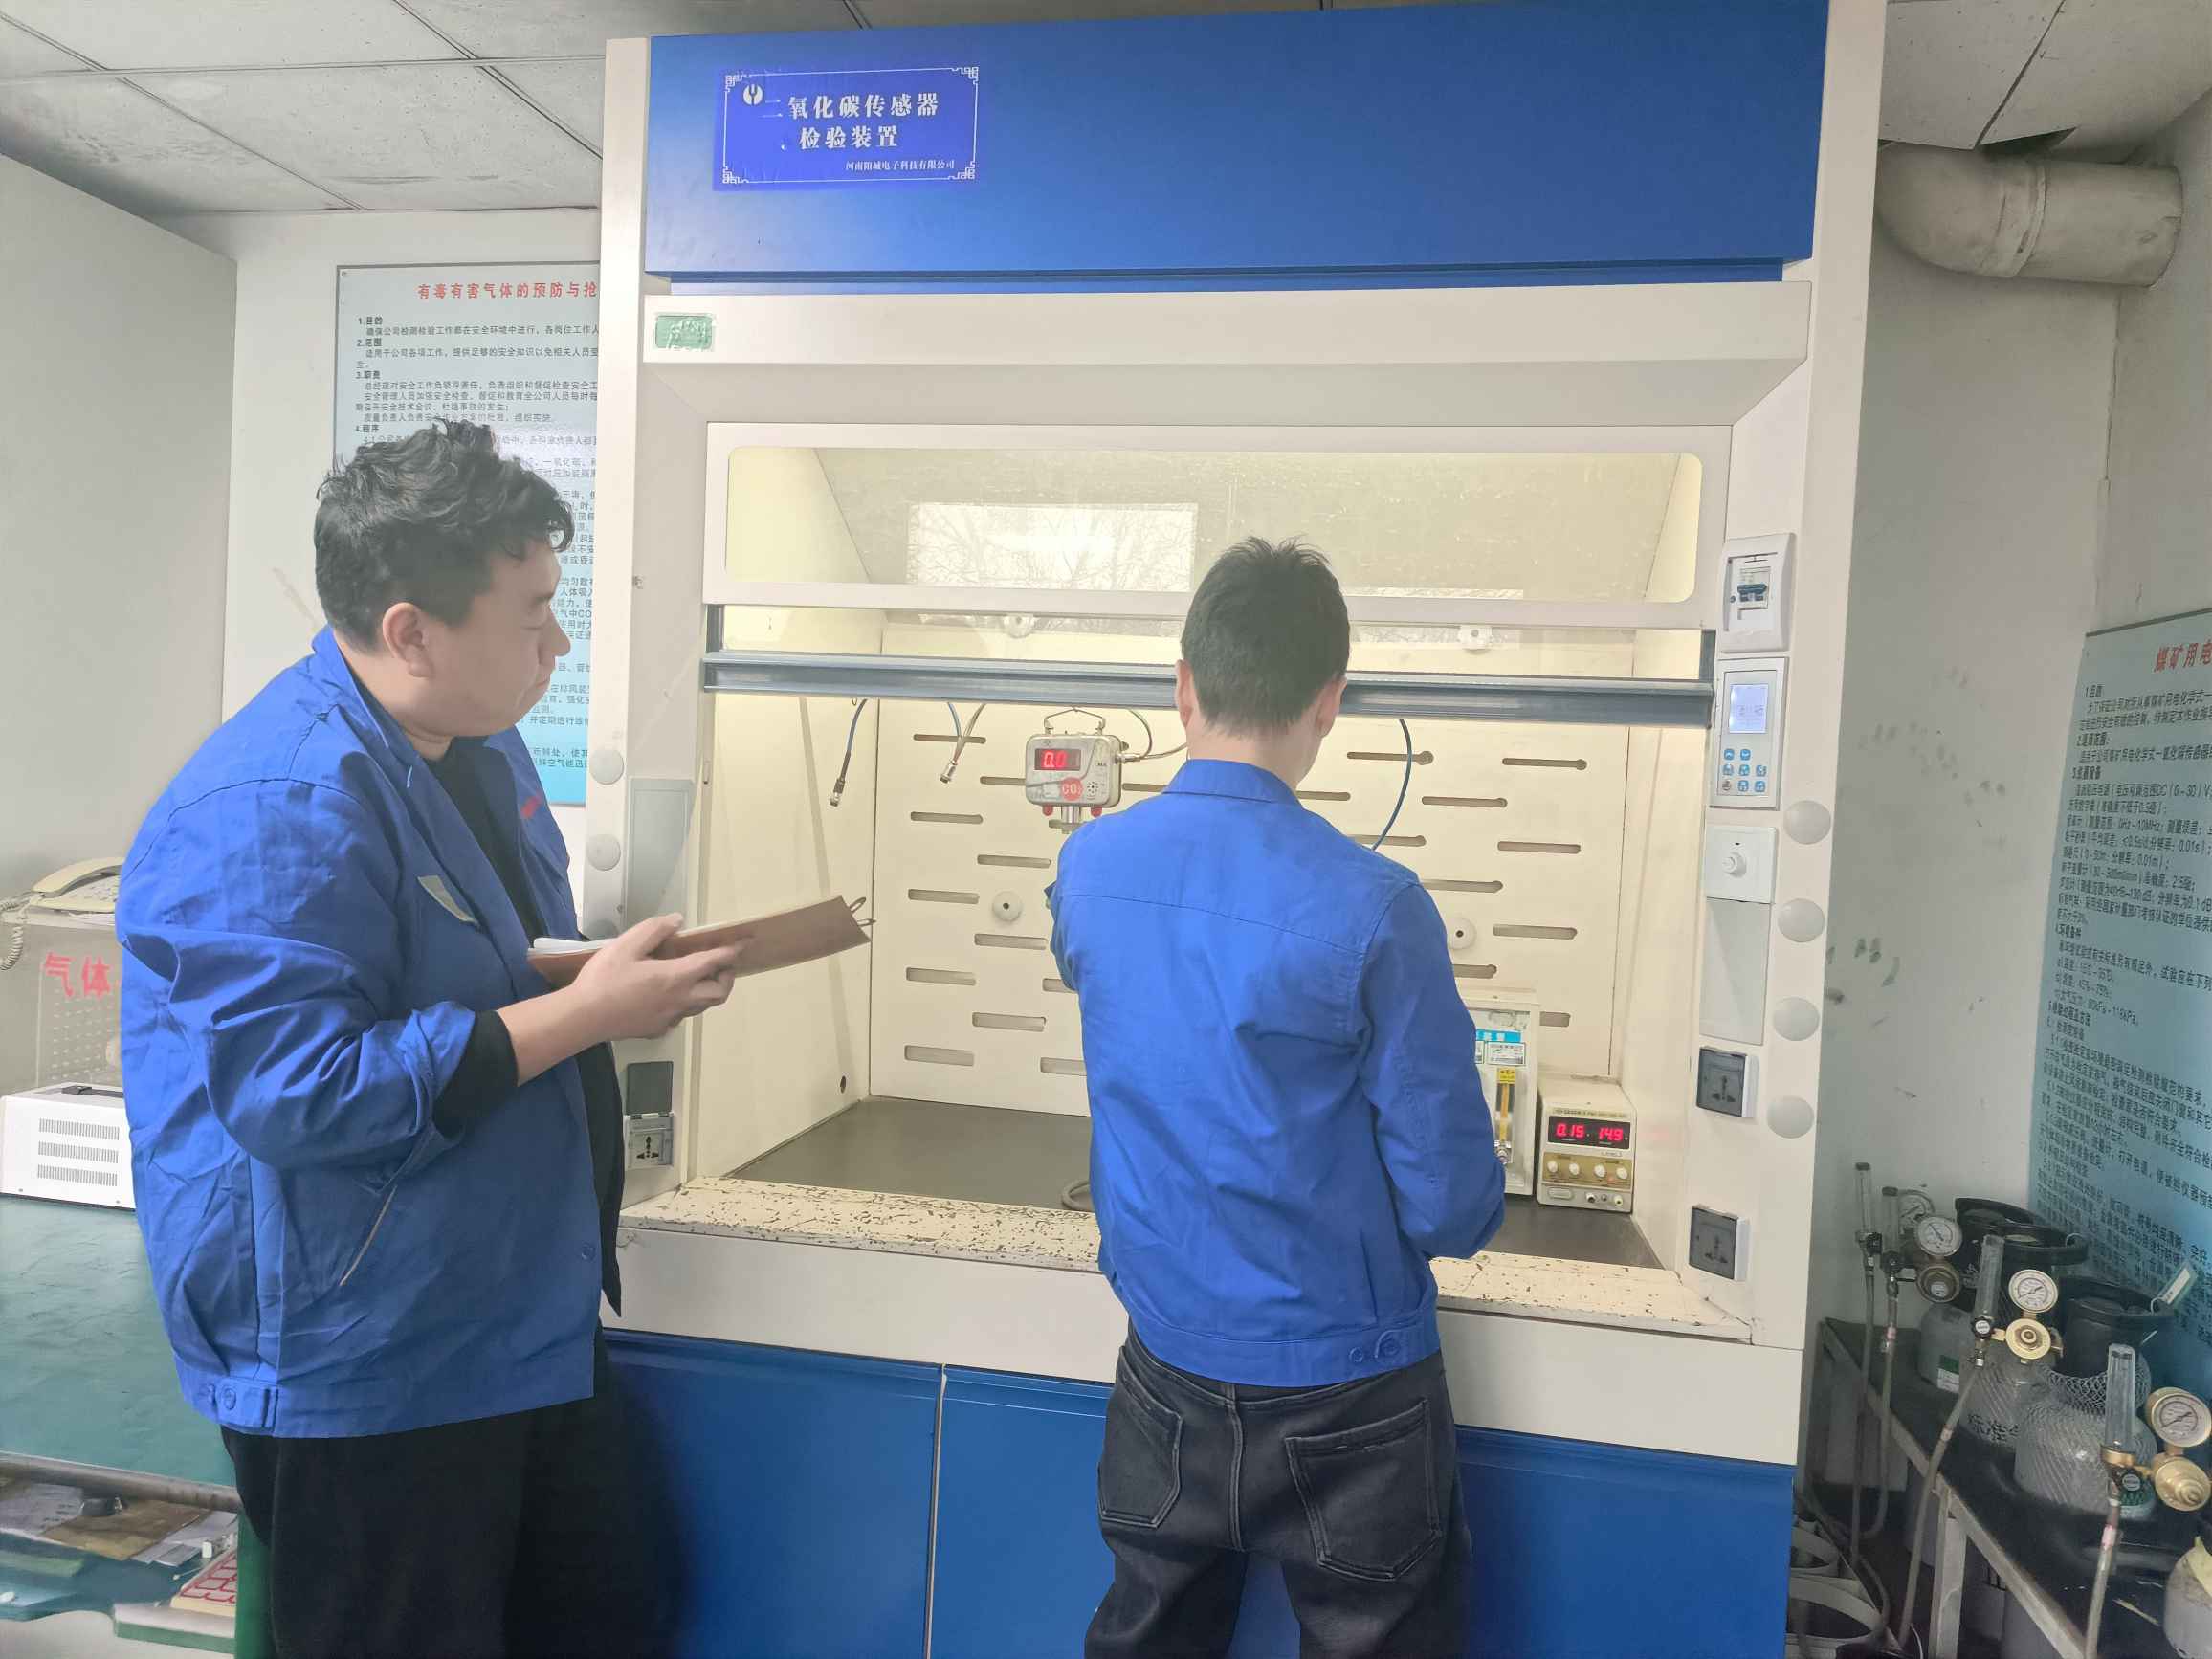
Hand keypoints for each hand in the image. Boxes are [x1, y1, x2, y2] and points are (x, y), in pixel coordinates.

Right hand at [569, 914, 743, 1042]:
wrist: (583, 1018)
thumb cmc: (604, 979)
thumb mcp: (626, 945)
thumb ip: (654, 931)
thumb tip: (678, 922)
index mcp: (675, 977)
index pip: (713, 962)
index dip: (731, 951)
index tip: (745, 943)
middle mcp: (680, 1001)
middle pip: (719, 993)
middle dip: (727, 977)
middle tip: (723, 964)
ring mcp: (670, 1018)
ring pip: (702, 1007)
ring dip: (708, 991)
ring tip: (700, 977)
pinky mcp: (657, 1030)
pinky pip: (681, 1015)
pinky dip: (686, 1003)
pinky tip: (670, 995)